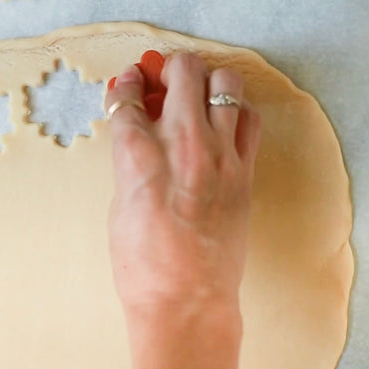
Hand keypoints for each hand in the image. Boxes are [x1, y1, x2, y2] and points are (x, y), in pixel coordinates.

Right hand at [106, 52, 259, 344]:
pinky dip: (235, 110)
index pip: (129, 95)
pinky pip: (249, 119)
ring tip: (194, 97)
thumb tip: (134, 129)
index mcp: (139, 155)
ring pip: (225, 83)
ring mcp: (221, 156)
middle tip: (162, 80)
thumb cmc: (142, 263)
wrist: (185, 301)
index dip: (126, 84)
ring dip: (206, 81)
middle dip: (168, 67)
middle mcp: (183, 146)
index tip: (129, 83)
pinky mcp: (245, 172)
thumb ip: (129, 157)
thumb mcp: (119, 203)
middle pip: (183, 70)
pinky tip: (221, 123)